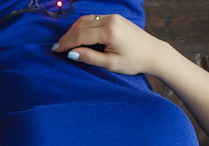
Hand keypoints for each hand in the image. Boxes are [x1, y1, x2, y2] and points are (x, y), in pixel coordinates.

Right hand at [51, 14, 165, 75]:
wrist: (153, 53)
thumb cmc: (134, 61)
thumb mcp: (110, 64)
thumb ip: (90, 57)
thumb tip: (71, 54)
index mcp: (109, 32)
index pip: (81, 35)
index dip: (66, 43)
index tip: (55, 50)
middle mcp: (111, 21)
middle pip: (81, 26)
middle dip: (67, 36)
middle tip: (56, 47)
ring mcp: (113, 17)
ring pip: (86, 20)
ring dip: (73, 30)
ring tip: (64, 42)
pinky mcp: (115, 18)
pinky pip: (93, 19)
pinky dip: (82, 27)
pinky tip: (77, 35)